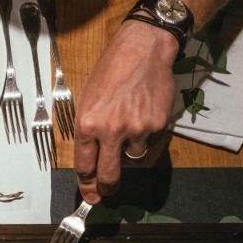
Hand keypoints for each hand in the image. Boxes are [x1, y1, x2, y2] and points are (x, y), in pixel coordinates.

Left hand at [74, 20, 178, 203]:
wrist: (143, 49)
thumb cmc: (111, 70)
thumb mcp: (88, 98)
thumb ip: (89, 130)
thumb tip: (91, 159)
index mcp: (88, 124)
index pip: (85, 166)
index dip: (87, 184)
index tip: (90, 194)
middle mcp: (111, 130)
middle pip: (109, 176)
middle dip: (106, 189)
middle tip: (106, 193)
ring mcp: (136, 130)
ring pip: (132, 160)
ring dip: (129, 154)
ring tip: (129, 130)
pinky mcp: (157, 126)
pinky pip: (149, 144)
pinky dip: (145, 138)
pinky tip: (143, 118)